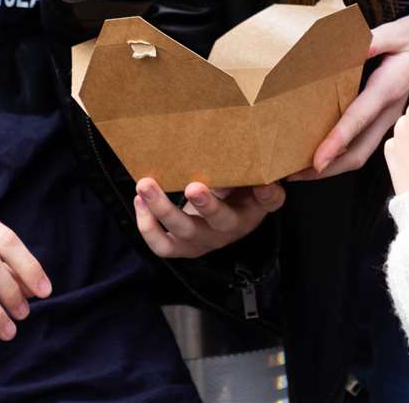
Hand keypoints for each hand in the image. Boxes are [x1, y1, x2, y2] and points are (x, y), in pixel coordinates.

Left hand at [132, 178, 283, 258]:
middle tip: (193, 187)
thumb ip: (257, 166)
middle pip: (221, 221)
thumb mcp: (248, 176)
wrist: (215, 212)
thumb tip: (269, 162)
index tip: (263, 184)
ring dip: (161, 210)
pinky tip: (140, 200)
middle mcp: (230, 228)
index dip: (268, 194)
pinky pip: (162, 245)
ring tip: (145, 185)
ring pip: (183, 233)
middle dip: (206, 205)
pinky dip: (147, 225)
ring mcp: (203, 240)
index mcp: (253, 208)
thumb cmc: (232, 187)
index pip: (269, 202)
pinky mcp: (181, 246)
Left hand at [291, 15, 408, 178]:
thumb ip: (375, 39)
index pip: (359, 119)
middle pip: (358, 152)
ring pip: (360, 154)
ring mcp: (389, 122)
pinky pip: (363, 146)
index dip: (337, 141)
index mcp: (388, 90)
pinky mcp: (386, 123)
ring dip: (331, 166)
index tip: (317, 160)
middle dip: (326, 168)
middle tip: (293, 174)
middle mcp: (389, 113)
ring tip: (299, 171)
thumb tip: (355, 46)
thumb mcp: (398, 33)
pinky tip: (321, 153)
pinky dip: (340, 155)